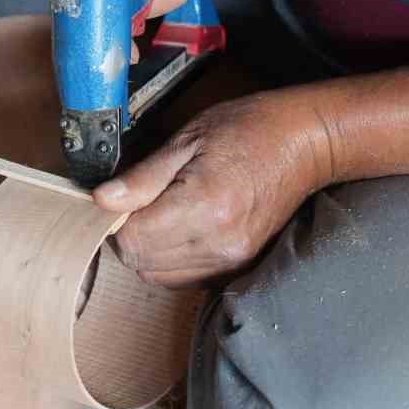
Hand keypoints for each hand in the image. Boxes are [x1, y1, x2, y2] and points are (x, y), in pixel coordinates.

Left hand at [93, 91, 336, 287]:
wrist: (306, 144)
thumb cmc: (249, 130)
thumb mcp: (189, 139)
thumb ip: (144, 176)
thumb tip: (101, 200)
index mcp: (204, 205)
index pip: (131, 238)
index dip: (116, 219)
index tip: (121, 198)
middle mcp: (218, 242)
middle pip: (141, 262)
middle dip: (129, 235)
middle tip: (139, 203)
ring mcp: (231, 258)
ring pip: (159, 275)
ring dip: (148, 250)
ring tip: (161, 214)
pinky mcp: (239, 266)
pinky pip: (185, 278)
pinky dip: (171, 260)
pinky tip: (180, 229)